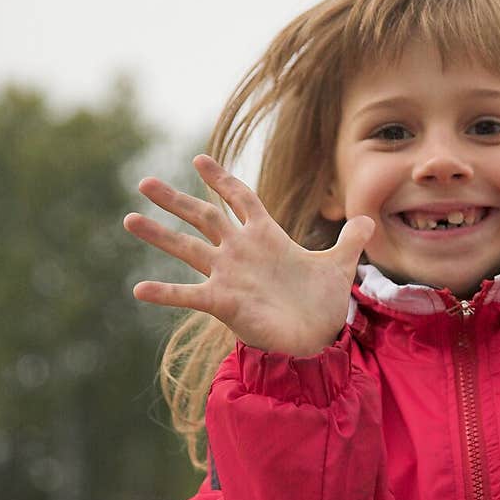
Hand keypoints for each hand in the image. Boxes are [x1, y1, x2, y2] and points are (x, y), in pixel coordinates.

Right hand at [123, 155, 374, 355]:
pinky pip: (189, 296)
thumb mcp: (338, 265)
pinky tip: (139, 289)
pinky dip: (166, 293)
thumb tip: (371, 218)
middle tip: (144, 182)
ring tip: (129, 219)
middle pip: (203, 217)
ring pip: (188, 250)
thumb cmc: (320, 304)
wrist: (315, 340)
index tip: (199, 160)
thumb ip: (350, 239)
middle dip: (175, 200)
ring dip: (159, 235)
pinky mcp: (223, 303)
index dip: (222, 179)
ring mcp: (228, 276)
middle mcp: (240, 252)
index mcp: (265, 236)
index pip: (240, 199)